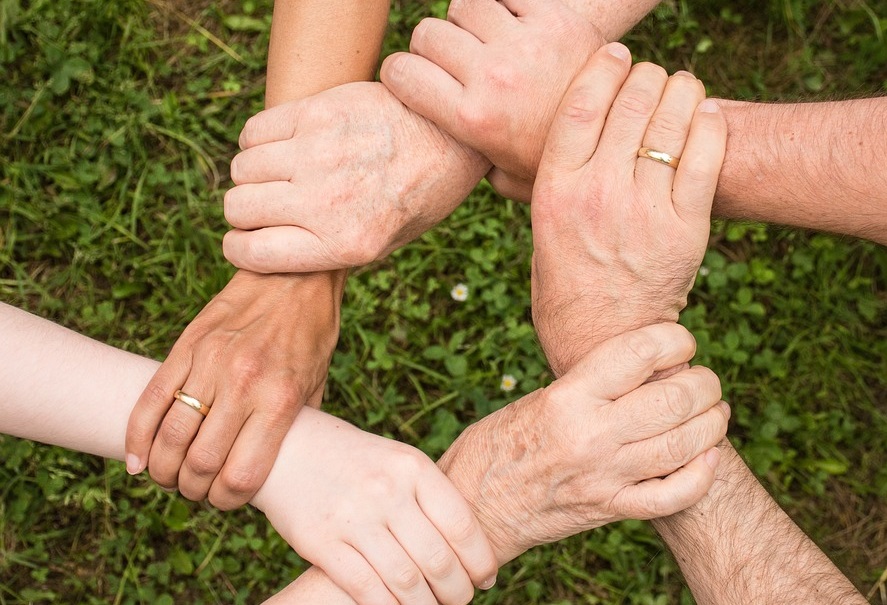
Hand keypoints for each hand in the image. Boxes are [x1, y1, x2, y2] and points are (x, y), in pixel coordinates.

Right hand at [125, 270, 343, 508]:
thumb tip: (275, 468)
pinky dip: (137, 436)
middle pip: (200, 463)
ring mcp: (210, 363)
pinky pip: (151, 399)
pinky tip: (137, 459)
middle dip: (193, 490)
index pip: (241, 475)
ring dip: (163, 469)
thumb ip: (294, 427)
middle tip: (195, 490)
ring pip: (170, 436)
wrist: (294, 275)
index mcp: (280, 400)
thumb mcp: (316, 385)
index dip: (227, 501)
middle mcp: (243, 384)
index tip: (225, 500)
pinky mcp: (187, 345)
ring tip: (169, 476)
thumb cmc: (311, 334)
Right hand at [222, 81, 489, 272]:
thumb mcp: (385, 244)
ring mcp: (319, 154)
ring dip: (252, 175)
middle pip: (238, 208)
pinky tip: (283, 145)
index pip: (251, 253)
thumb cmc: (418, 195)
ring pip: (242, 168)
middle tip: (267, 205)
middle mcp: (327, 202)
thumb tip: (270, 251)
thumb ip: (328, 251)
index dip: (240, 248)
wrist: (452, 137)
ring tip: (279, 174)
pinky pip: (254, 131)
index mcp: (345, 244)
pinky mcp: (317, 112)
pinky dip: (257, 141)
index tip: (247, 240)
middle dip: (245, 212)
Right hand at [252, 407, 497, 604]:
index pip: (461, 524)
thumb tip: (470, 547)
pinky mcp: (321, 542)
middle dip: (457, 591)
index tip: (485, 577)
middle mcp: (386, 490)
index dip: (480, 559)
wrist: (287, 447)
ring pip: (406, 581)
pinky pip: (366, 589)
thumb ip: (429, 496)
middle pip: (438, 559)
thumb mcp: (397, 461)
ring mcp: (353, 517)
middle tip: (460, 599)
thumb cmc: (355, 460)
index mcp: (412, 467)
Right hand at [381, 0, 603, 200]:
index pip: (401, 72)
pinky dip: (504, 7)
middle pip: (428, 34)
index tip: (412, 78)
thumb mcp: (505, 177)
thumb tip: (440, 155)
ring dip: (468, 21)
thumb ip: (467, 163)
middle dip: (433, 47)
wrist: (622, 134)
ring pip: (463, 6)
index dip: (400, 73)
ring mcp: (524, 44)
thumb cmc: (556, 160)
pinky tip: (514, 29)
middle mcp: (492, 77)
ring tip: (485, 42)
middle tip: (454, 63)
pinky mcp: (554, 18)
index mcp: (472, 119)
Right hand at [438, 322, 727, 563]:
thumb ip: (589, 386)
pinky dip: (702, 475)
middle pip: (674, 398)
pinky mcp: (610, 509)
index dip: (675, 339)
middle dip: (705, 383)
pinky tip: (707, 457)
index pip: (639, 352)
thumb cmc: (497, 444)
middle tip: (705, 380)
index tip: (681, 341)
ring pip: (684, 445)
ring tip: (715, 412)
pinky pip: (673, 495)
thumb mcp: (537, 400)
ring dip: (712, 423)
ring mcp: (604, 476)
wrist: (473, 507)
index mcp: (567, 397)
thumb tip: (644, 369)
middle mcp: (590, 435)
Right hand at [530, 44, 727, 374]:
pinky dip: (709, 124)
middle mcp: (597, 194)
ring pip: (670, 122)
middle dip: (645, 76)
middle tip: (652, 75)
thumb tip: (541, 140)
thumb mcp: (539, 230)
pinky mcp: (685, 229)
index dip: (602, 68)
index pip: (580, 105)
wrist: (603, 341)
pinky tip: (706, 114)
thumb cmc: (565, 285)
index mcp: (555, 191)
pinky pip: (705, 156)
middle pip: (630, 103)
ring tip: (681, 87)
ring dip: (681, 91)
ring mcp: (644, 211)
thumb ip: (544, 183)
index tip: (616, 55)